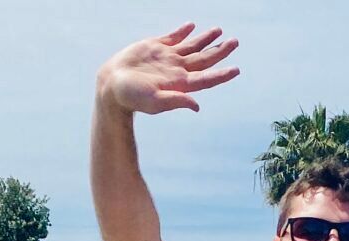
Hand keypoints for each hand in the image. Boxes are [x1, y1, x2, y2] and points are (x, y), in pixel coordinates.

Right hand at [97, 23, 238, 114]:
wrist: (112, 85)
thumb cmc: (132, 97)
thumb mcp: (155, 102)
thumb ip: (176, 101)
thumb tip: (197, 106)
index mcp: (180, 84)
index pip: (206, 78)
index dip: (222, 74)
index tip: (236, 70)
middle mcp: (176, 70)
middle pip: (204, 59)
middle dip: (220, 51)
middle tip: (235, 42)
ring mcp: (166, 58)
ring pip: (191, 46)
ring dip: (205, 39)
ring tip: (219, 31)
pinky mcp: (155, 47)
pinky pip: (173, 37)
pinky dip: (183, 32)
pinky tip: (191, 27)